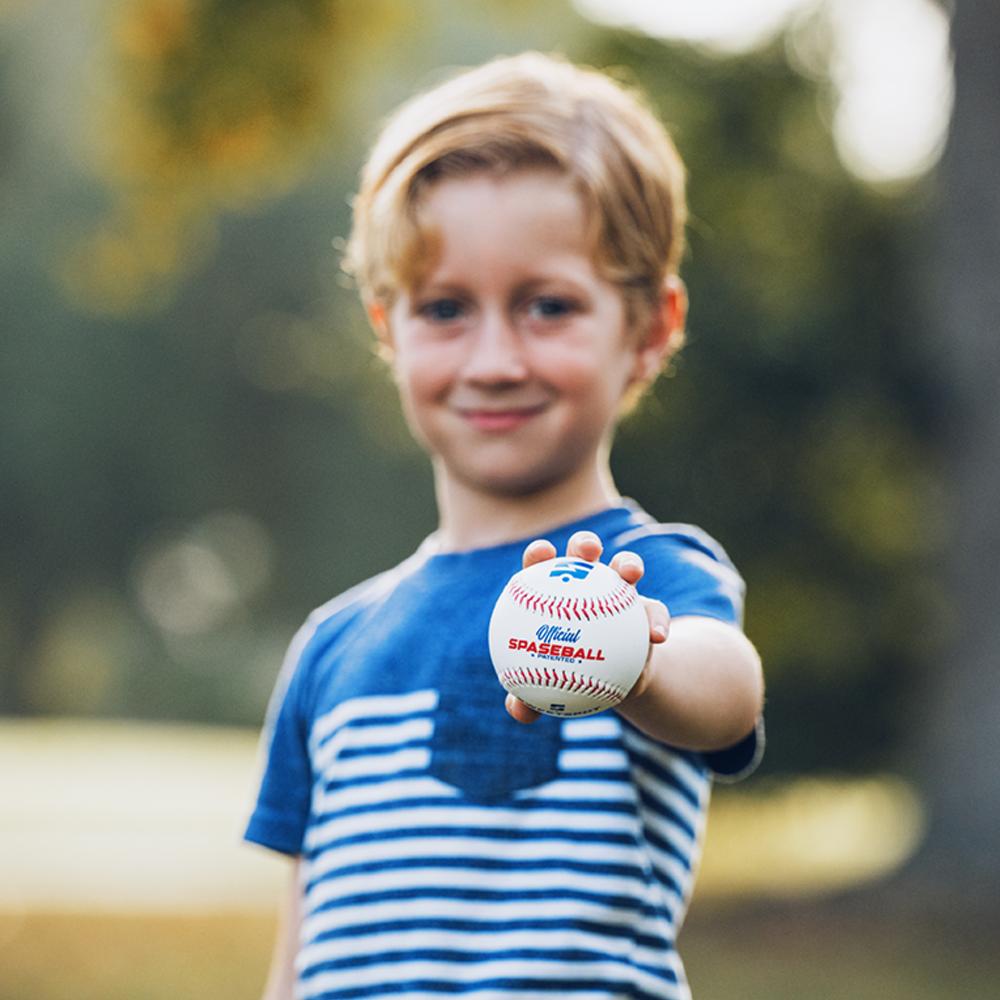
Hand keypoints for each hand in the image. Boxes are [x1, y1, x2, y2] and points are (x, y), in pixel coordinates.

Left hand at [504, 530, 670, 723]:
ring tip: (631, 573)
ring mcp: (620, 594)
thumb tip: (518, 711)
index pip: (542, 566)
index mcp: (555, 594)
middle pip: (584, 554)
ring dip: (629, 563)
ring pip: (625, 567)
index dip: (539, 554)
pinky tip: (658, 636)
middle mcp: (588, 585)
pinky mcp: (647, 611)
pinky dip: (656, 622)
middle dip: (584, 544)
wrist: (612, 683)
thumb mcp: (548, 691)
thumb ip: (529, 698)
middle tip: (586, 552)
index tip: (540, 553)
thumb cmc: (567, 679)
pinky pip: (655, 612)